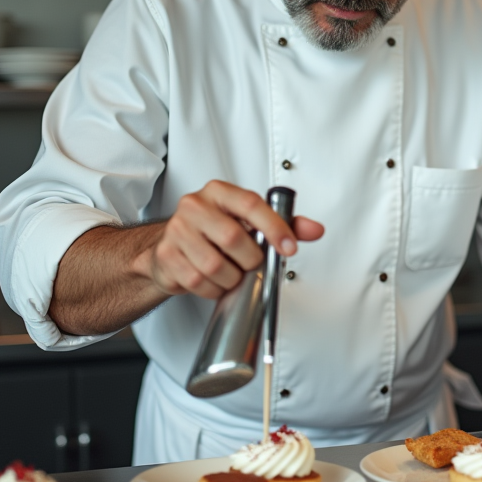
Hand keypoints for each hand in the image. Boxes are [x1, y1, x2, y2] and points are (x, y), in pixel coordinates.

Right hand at [141, 180, 323, 298]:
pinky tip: (213, 280)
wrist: (170, 246)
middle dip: (250, 260)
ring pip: (215, 266)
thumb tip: (314, 230)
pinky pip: (198, 281)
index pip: (251, 204)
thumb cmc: (214, 232)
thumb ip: (284, 224)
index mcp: (219, 192)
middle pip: (233, 238)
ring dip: (231, 278)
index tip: (289, 248)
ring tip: (231, 273)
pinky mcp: (167, 256)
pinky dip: (213, 288)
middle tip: (250, 264)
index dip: (275, 227)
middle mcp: (195, 206)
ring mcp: (177, 230)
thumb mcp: (248, 222)